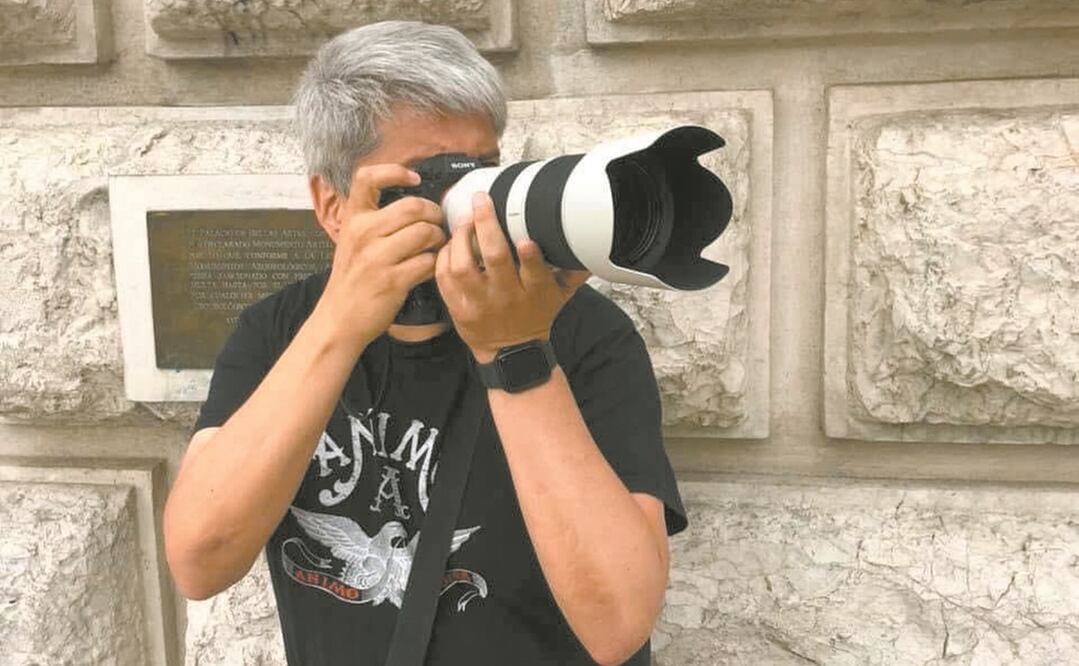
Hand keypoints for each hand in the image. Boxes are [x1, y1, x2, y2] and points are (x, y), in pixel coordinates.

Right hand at [315, 164, 446, 350]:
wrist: (339, 318)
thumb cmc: (352, 278)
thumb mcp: (352, 241)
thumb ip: (374, 220)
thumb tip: (412, 204)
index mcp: (353, 219)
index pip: (367, 178)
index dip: (395, 171)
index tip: (414, 178)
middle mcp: (363, 233)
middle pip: (413, 206)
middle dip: (434, 213)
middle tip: (438, 224)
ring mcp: (377, 257)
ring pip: (425, 232)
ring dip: (439, 239)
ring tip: (437, 247)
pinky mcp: (393, 280)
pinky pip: (428, 262)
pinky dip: (436, 264)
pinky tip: (430, 268)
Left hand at [435, 192, 589, 362]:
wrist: (510, 352)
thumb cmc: (534, 317)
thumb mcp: (560, 297)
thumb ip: (573, 272)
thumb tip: (592, 250)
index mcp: (534, 293)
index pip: (535, 273)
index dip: (530, 257)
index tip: (527, 241)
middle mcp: (506, 297)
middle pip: (494, 258)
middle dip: (487, 225)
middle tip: (482, 200)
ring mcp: (479, 303)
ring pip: (463, 265)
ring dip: (461, 237)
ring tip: (465, 220)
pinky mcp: (458, 308)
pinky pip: (444, 278)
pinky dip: (445, 256)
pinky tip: (452, 243)